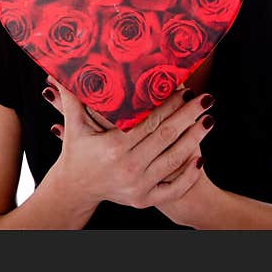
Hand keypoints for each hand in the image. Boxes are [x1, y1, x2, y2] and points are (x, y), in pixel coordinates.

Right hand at [43, 75, 214, 210]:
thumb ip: (71, 98)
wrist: (74, 189)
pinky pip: (173, 188)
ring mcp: (138, 186)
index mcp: (113, 148)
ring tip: (208, 119)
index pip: (149, 121)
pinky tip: (201, 156)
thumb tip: (63, 71)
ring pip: (175, 160)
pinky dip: (189, 174)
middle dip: (189, 116)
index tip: (184, 89)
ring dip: (195, 139)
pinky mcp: (144, 200)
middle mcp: (128, 168)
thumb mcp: (73, 125)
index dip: (169, 104)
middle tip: (205, 99)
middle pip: (167, 137)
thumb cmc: (75, 152)